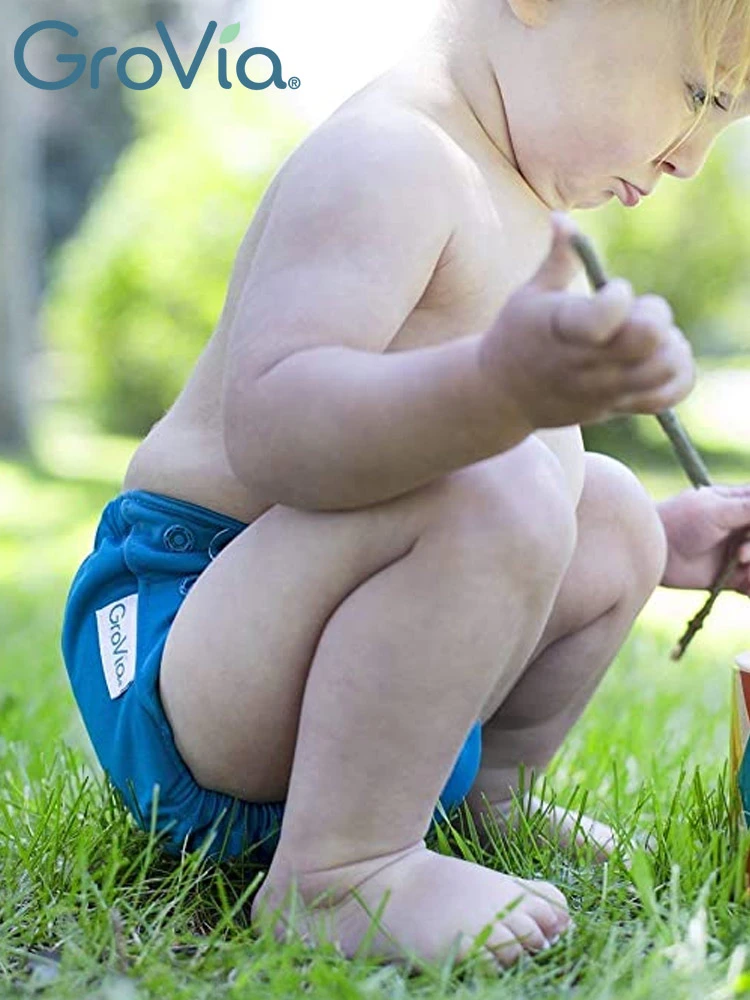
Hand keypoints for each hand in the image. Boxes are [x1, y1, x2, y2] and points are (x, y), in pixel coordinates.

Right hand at [477, 212, 695, 429]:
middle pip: (648, 340)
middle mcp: (584, 364)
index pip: (606, 318)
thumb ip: (557, 257)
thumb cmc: (516, 335)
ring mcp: (602, 390)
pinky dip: (677, 376)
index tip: (613, 288)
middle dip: (655, 315)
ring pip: (662, 368)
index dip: (620, 296)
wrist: (502, 395)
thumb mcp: (530, 294)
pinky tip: (663, 357)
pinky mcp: (615, 408)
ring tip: (653, 336)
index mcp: (561, 330)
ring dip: (670, 345)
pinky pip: (665, 398)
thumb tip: (562, 218)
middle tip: (639, 312)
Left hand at [657, 484, 749, 592]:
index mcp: (741, 503)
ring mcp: (740, 551)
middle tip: (741, 554)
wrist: (655, 554)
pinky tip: (743, 585)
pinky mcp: (733, 576)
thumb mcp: (717, 510)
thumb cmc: (681, 523)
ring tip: (742, 570)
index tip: (747, 535)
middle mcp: (743, 527)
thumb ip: (749, 507)